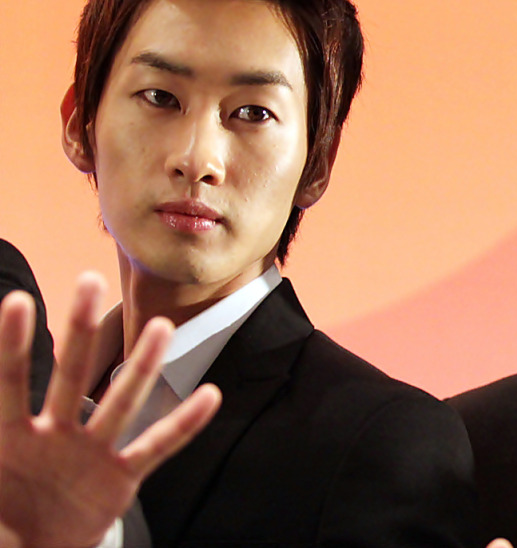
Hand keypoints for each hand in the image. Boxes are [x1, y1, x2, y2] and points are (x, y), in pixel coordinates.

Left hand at [0, 273, 220, 547]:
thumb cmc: (4, 523)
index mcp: (10, 438)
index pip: (10, 382)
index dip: (12, 344)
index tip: (16, 300)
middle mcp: (55, 434)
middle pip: (69, 374)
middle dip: (79, 328)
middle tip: (89, 281)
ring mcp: (90, 453)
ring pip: (119, 403)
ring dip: (141, 366)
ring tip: (162, 328)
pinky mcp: (120, 479)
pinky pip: (156, 448)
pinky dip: (184, 424)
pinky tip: (208, 398)